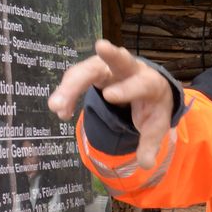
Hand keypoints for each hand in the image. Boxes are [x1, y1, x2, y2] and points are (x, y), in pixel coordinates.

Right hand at [48, 40, 173, 168]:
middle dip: (111, 54)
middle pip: (121, 60)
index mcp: (151, 83)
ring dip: (71, 86)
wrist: (145, 89)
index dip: (126, 89)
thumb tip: (146, 165)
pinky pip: (76, 76)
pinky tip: (60, 110)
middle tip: (101, 46)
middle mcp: (131, 70)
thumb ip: (150, 144)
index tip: (109, 96)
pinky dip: (67, 91)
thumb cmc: (151, 106)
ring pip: (89, 69)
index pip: (141, 84)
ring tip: (57, 107)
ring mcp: (109, 67)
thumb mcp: (155, 126)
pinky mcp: (92, 70)